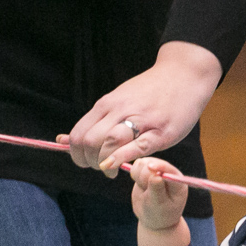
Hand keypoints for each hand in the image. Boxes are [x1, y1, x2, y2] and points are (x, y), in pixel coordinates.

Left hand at [62, 41, 221, 177]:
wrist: (183, 75)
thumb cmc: (150, 92)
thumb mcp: (118, 101)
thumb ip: (96, 121)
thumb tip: (62, 140)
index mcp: (106, 105)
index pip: (78, 134)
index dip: (76, 154)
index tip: (86, 161)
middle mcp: (118, 110)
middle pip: (89, 142)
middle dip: (88, 162)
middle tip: (100, 167)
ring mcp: (140, 120)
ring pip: (107, 142)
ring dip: (102, 163)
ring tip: (111, 170)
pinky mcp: (161, 131)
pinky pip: (137, 146)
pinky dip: (120, 158)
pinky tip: (116, 166)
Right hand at [130, 157, 188, 230]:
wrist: (152, 217)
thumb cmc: (159, 214)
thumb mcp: (159, 206)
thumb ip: (157, 191)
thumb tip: (155, 176)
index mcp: (177, 181)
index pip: (169, 170)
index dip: (160, 166)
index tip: (150, 167)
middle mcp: (168, 172)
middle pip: (153, 163)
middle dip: (145, 176)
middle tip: (145, 188)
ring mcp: (157, 170)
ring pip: (143, 163)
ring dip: (139, 176)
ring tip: (144, 189)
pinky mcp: (146, 169)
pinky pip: (136, 165)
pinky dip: (134, 173)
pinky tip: (140, 184)